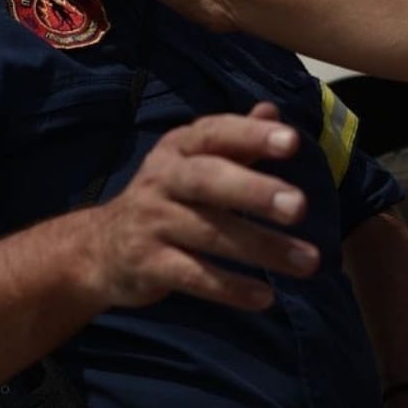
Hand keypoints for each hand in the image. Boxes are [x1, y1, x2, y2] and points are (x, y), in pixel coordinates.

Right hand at [83, 102, 318, 310]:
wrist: (100, 247)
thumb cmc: (167, 196)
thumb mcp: (193, 161)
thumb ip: (236, 139)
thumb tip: (273, 110)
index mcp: (177, 148)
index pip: (215, 133)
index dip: (252, 135)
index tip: (292, 141)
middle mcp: (162, 179)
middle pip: (208, 180)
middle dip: (255, 191)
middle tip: (300, 206)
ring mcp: (152, 222)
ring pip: (209, 234)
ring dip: (261, 248)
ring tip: (308, 261)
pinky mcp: (148, 265)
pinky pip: (193, 276)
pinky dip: (230, 288)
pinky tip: (266, 298)